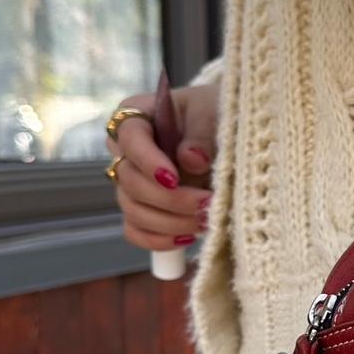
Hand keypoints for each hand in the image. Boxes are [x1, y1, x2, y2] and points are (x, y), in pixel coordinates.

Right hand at [106, 82, 217, 250]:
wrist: (227, 131)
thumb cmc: (216, 113)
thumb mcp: (214, 113)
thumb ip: (202, 134)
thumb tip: (191, 159)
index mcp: (137, 115)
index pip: (129, 138)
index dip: (148, 161)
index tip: (173, 179)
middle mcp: (126, 150)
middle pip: (129, 181)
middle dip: (169, 199)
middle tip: (206, 204)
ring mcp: (132, 182)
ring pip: (133, 210)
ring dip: (170, 222)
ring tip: (207, 221)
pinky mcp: (142, 208)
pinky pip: (136, 231)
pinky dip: (160, 240)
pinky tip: (188, 238)